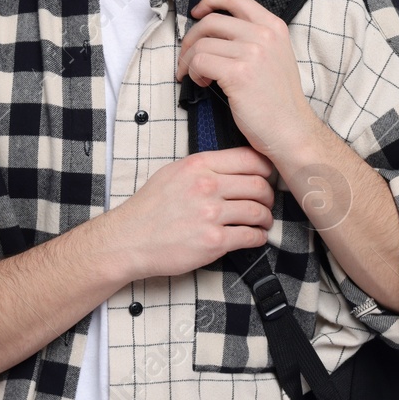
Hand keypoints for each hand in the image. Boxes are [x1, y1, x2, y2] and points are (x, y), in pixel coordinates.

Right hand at [102, 147, 275, 281]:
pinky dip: (258, 237)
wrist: (129, 239)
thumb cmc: (149, 208)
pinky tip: (254, 237)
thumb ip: (202, 168)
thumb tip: (231, 168)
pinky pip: (250, 236)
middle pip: (258, 185)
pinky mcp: (214, 241)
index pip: (249, 159)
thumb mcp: (173, 173)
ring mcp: (211, 214)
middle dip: (268, 196)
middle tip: (267, 202)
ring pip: (258, 211)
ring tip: (263, 222)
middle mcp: (207, 186)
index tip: (268, 176)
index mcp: (198, 166)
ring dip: (266, 218)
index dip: (265, 168)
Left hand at [177, 0, 323, 159]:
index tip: (197, 13)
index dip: (210, 2)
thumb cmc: (278, 100)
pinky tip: (200, 83)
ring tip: (194, 75)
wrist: (291, 130)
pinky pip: (200, 62)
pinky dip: (193, 72)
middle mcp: (264, 34)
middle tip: (187, 56)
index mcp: (274, 26)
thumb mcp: (276, 56)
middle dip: (191, 38)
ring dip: (189, 60)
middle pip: (212, 21)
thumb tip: (217, 29)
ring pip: (202, 44)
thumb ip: (254, 37)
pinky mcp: (238, 73)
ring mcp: (252, 52)